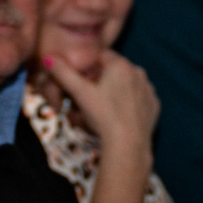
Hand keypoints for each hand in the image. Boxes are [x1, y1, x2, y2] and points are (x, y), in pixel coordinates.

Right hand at [42, 51, 160, 159]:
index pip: (101, 56)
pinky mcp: (154, 105)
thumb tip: (47, 57)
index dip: (89, 69)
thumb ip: (63, 73)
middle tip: (91, 100)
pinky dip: (130, 104)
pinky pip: (139, 99)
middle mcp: (139, 72)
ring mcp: (149, 89)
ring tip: (105, 110)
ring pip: (128, 84)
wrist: (128, 145)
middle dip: (102, 81)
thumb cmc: (103, 116)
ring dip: (116, 91)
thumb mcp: (80, 93)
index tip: (83, 84)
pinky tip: (120, 116)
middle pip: (114, 71)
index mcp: (121, 65)